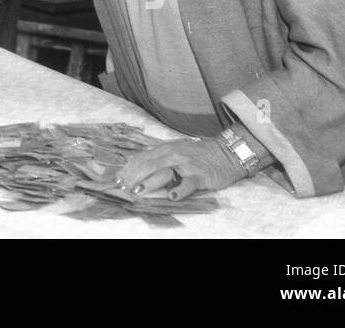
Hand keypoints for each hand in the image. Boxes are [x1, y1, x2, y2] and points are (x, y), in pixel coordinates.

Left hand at [116, 136, 246, 199]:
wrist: (227, 152)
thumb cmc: (200, 153)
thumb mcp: (177, 149)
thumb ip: (160, 156)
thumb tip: (139, 165)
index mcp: (166, 148)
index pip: (143, 157)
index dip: (129, 168)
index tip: (117, 179)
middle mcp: (173, 154)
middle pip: (149, 165)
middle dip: (133, 176)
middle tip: (122, 187)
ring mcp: (187, 165)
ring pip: (164, 172)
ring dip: (150, 182)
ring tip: (138, 191)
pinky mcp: (200, 175)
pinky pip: (188, 183)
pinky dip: (179, 190)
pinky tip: (171, 196)